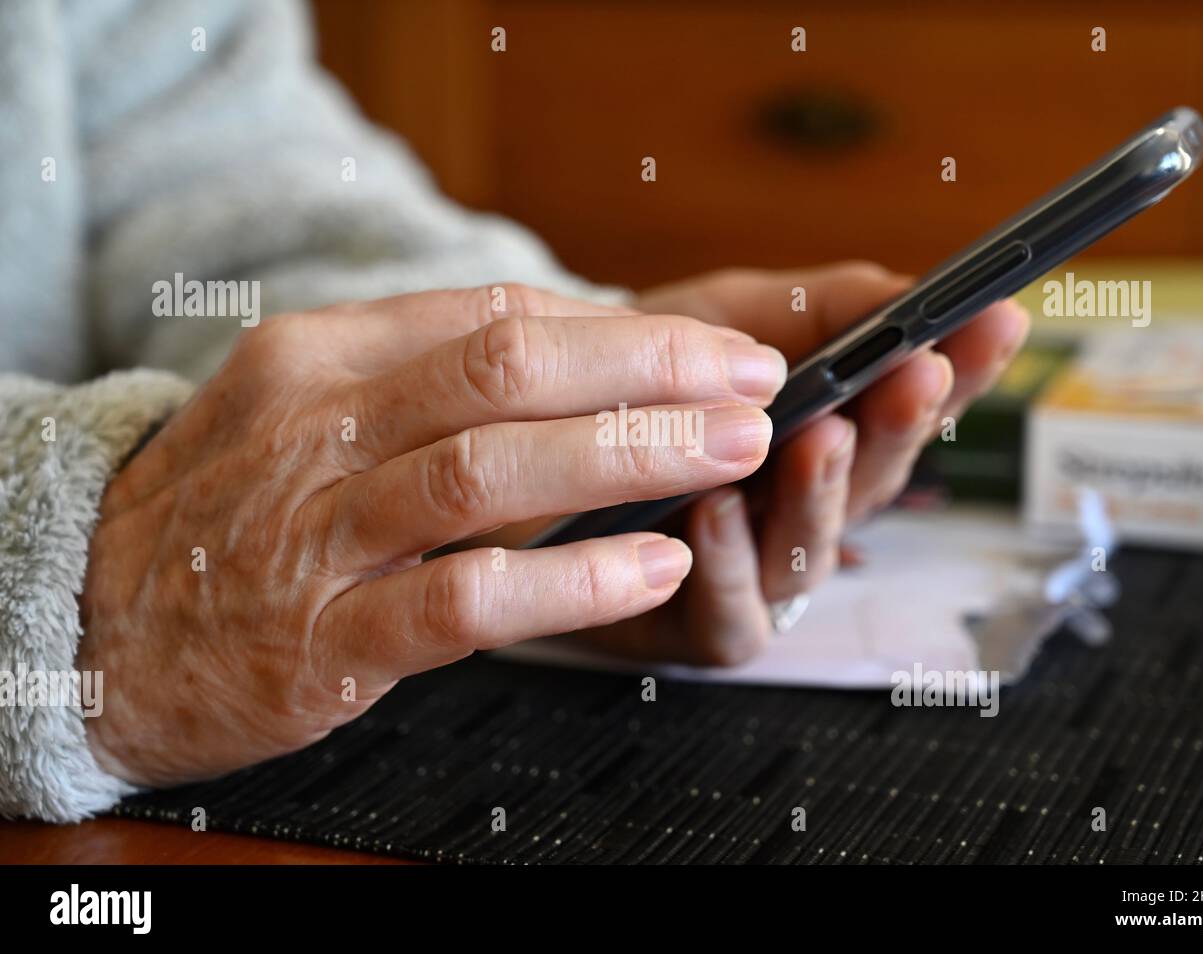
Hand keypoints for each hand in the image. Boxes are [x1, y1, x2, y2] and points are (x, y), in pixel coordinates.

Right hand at [78, 285, 787, 785]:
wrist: (87, 626)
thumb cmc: (227, 515)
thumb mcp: (307, 416)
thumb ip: (429, 387)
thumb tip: (587, 365)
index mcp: (321, 358)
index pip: (496, 317)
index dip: (623, 329)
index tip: (713, 345)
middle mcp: (319, 431)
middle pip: (506, 371)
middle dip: (648, 372)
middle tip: (752, 382)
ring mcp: (319, 536)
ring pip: (490, 470)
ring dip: (628, 455)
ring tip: (732, 450)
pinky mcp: (325, 640)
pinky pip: (464, 597)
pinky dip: (569, 579)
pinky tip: (652, 565)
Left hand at [574, 263, 1029, 665]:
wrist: (528, 420)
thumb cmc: (637, 370)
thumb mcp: (728, 318)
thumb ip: (815, 307)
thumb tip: (905, 289)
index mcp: (822, 435)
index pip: (910, 408)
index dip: (962, 371)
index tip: (996, 322)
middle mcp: (798, 509)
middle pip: (874, 482)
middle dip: (897, 428)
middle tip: (915, 375)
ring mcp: (751, 570)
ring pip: (812, 553)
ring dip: (819, 495)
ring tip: (817, 437)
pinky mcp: (691, 622)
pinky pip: (733, 615)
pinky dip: (727, 563)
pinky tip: (713, 509)